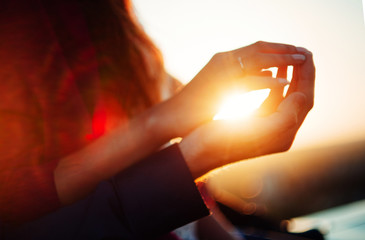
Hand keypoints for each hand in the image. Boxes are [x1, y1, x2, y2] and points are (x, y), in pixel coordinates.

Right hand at [179, 48, 314, 177]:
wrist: (196, 153)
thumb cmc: (219, 142)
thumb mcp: (255, 130)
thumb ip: (284, 115)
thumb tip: (302, 95)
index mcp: (282, 136)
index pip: (303, 100)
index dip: (308, 76)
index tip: (308, 55)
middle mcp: (278, 132)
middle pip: (297, 98)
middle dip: (302, 74)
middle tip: (305, 52)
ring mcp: (267, 127)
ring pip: (285, 98)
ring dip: (290, 77)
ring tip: (291, 58)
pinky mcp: (254, 123)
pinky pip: (271, 100)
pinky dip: (275, 85)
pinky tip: (273, 72)